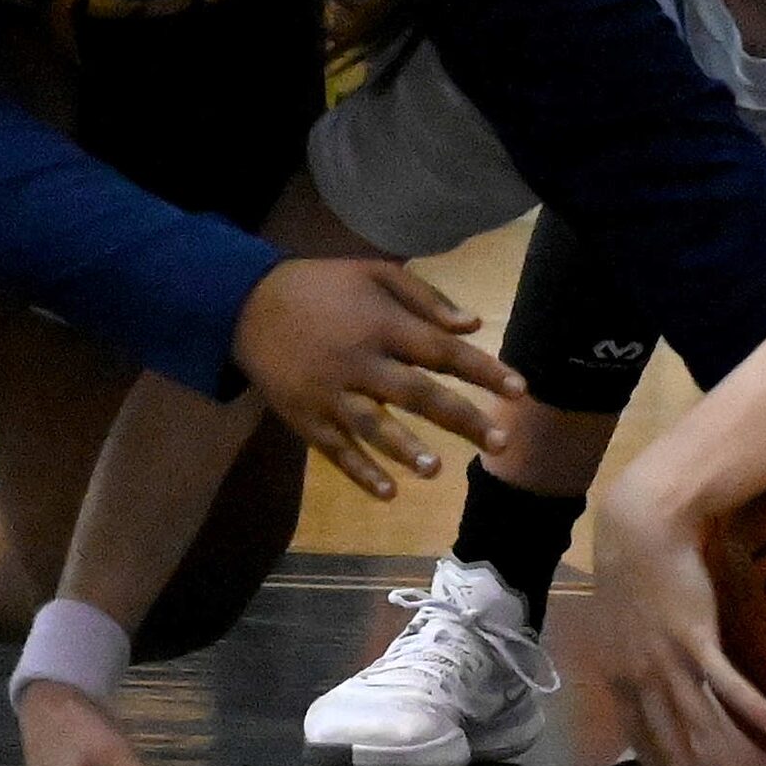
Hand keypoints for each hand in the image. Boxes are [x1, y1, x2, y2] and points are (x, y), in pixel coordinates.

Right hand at [231, 257, 520, 498]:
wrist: (246, 304)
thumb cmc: (322, 287)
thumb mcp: (374, 273)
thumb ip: (425, 298)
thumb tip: (472, 325)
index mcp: (381, 325)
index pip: (441, 351)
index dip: (483, 369)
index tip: (520, 389)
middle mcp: (360, 362)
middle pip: (417, 394)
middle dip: (461, 419)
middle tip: (500, 442)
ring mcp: (330, 394)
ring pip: (373, 427)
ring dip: (405, 450)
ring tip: (436, 470)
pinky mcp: (306, 417)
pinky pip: (336, 450)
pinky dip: (360, 472)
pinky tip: (388, 492)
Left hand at [589, 473, 765, 765]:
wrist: (640, 527)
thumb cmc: (634, 564)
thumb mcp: (622, 615)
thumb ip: (634, 644)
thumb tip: (645, 655)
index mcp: (621, 670)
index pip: (637, 730)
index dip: (654, 763)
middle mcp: (642, 674)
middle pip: (669, 741)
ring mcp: (667, 659)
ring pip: (697, 724)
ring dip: (724, 762)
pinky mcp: (693, 637)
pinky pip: (725, 683)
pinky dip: (749, 708)